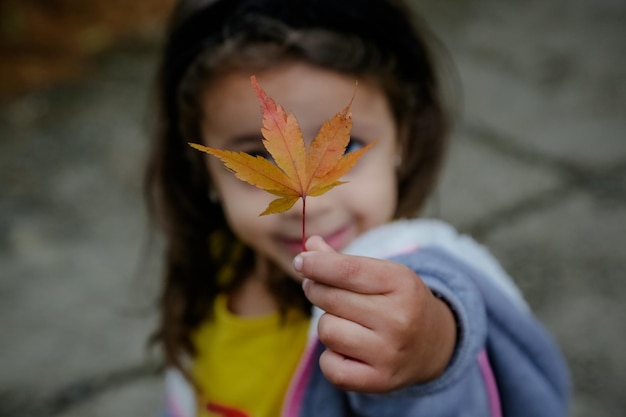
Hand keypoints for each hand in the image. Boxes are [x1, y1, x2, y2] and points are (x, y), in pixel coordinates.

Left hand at [293, 236, 456, 392]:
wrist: (435, 344)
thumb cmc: (398, 301)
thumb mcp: (382, 274)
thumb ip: (343, 261)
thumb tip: (308, 246)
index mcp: (401, 284)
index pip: (347, 269)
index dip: (316, 264)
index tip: (300, 261)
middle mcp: (399, 318)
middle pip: (329, 298)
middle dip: (318, 291)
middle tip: (324, 291)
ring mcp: (389, 352)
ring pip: (327, 330)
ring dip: (328, 325)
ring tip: (347, 324)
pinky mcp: (379, 381)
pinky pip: (329, 366)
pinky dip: (330, 358)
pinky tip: (347, 350)